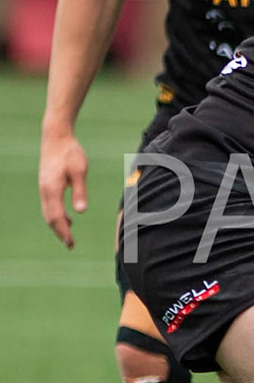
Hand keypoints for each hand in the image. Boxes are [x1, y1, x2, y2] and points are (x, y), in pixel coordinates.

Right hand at [38, 130, 87, 248]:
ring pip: (48, 212)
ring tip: (69, 235)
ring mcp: (43, 188)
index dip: (64, 231)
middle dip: (60, 232)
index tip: (71, 243)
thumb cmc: (70, 153)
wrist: (56, 137)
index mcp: (52, 189)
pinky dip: (56, 215)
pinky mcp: (46, 184)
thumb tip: (80, 212)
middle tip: (70, 245)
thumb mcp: (80, 171)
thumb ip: (79, 192)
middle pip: (50, 218)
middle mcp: (44, 191)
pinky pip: (49, 205)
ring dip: (57, 224)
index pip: (57, 217)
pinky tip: (69, 217)